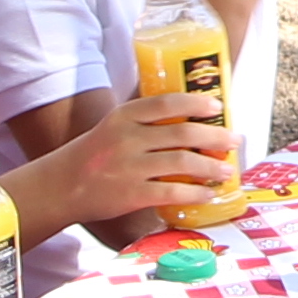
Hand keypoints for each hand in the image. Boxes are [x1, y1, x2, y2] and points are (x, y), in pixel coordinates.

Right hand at [67, 85, 238, 221]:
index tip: (218, 106)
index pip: (165, 103)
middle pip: (181, 133)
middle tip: (235, 140)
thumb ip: (145, 123)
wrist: (61, 186)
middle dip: (214, 137)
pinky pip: (171, 191)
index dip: (195, 103)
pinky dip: (195, 193)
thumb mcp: (113, 128)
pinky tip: (208, 194)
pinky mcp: (131, 194)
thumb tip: (191, 121)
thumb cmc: (95, 155)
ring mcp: (129, 166)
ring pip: (181, 162)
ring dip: (210, 166)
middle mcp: (127, 138)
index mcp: (124, 117)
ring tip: (227, 170)